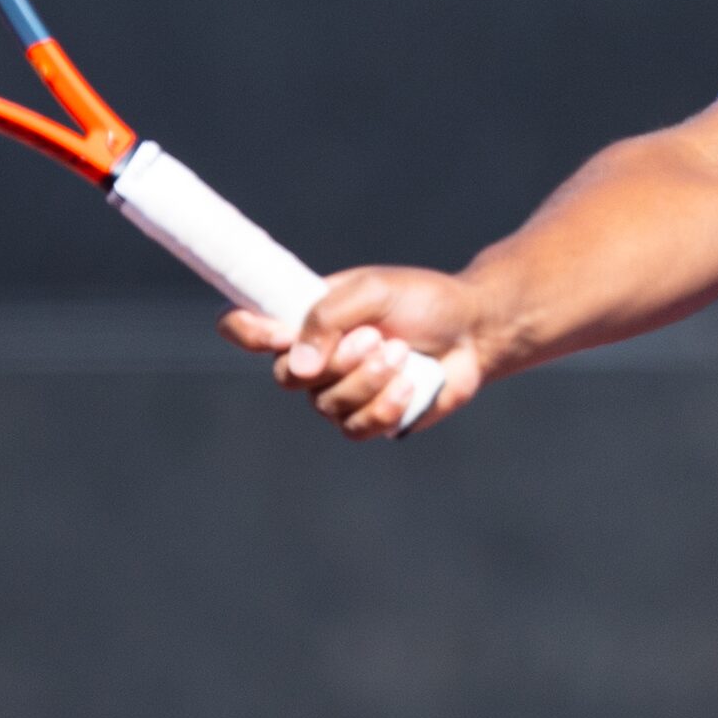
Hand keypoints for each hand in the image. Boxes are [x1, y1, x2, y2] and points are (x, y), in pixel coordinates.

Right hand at [216, 266, 488, 439]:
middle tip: (375, 337)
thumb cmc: (422, 301)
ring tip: (401, 353)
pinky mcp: (367, 419)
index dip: (245, 332)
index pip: (246, 327)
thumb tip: (297, 364)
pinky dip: (385, 405)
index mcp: (305, 318)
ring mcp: (338, 392)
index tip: (274, 334)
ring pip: (326, 405)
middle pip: (286, 378)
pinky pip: (355, 427)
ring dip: (369, 379)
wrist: (472, 332)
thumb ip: (329, 316)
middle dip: (336, 360)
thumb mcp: (373, 290)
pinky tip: (409, 383)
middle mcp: (314, 358)